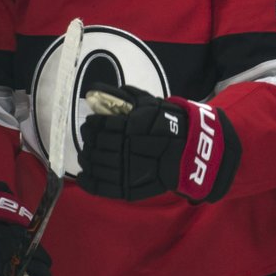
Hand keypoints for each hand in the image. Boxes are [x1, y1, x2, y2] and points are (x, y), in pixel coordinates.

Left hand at [77, 84, 240, 202]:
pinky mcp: (130, 186)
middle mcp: (128, 147)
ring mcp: (128, 169)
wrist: (190, 150)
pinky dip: (90, 183)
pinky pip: (104, 187)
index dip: (92, 125)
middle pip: (97, 145)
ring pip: (98, 165)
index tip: (90, 124)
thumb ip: (124, 96)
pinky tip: (84, 177)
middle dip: (89, 140)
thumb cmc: (168, 123)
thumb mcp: (148, 103)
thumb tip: (96, 88)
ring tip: (85, 155)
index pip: (102, 126)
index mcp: (131, 126)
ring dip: (88, 159)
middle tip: (87, 137)